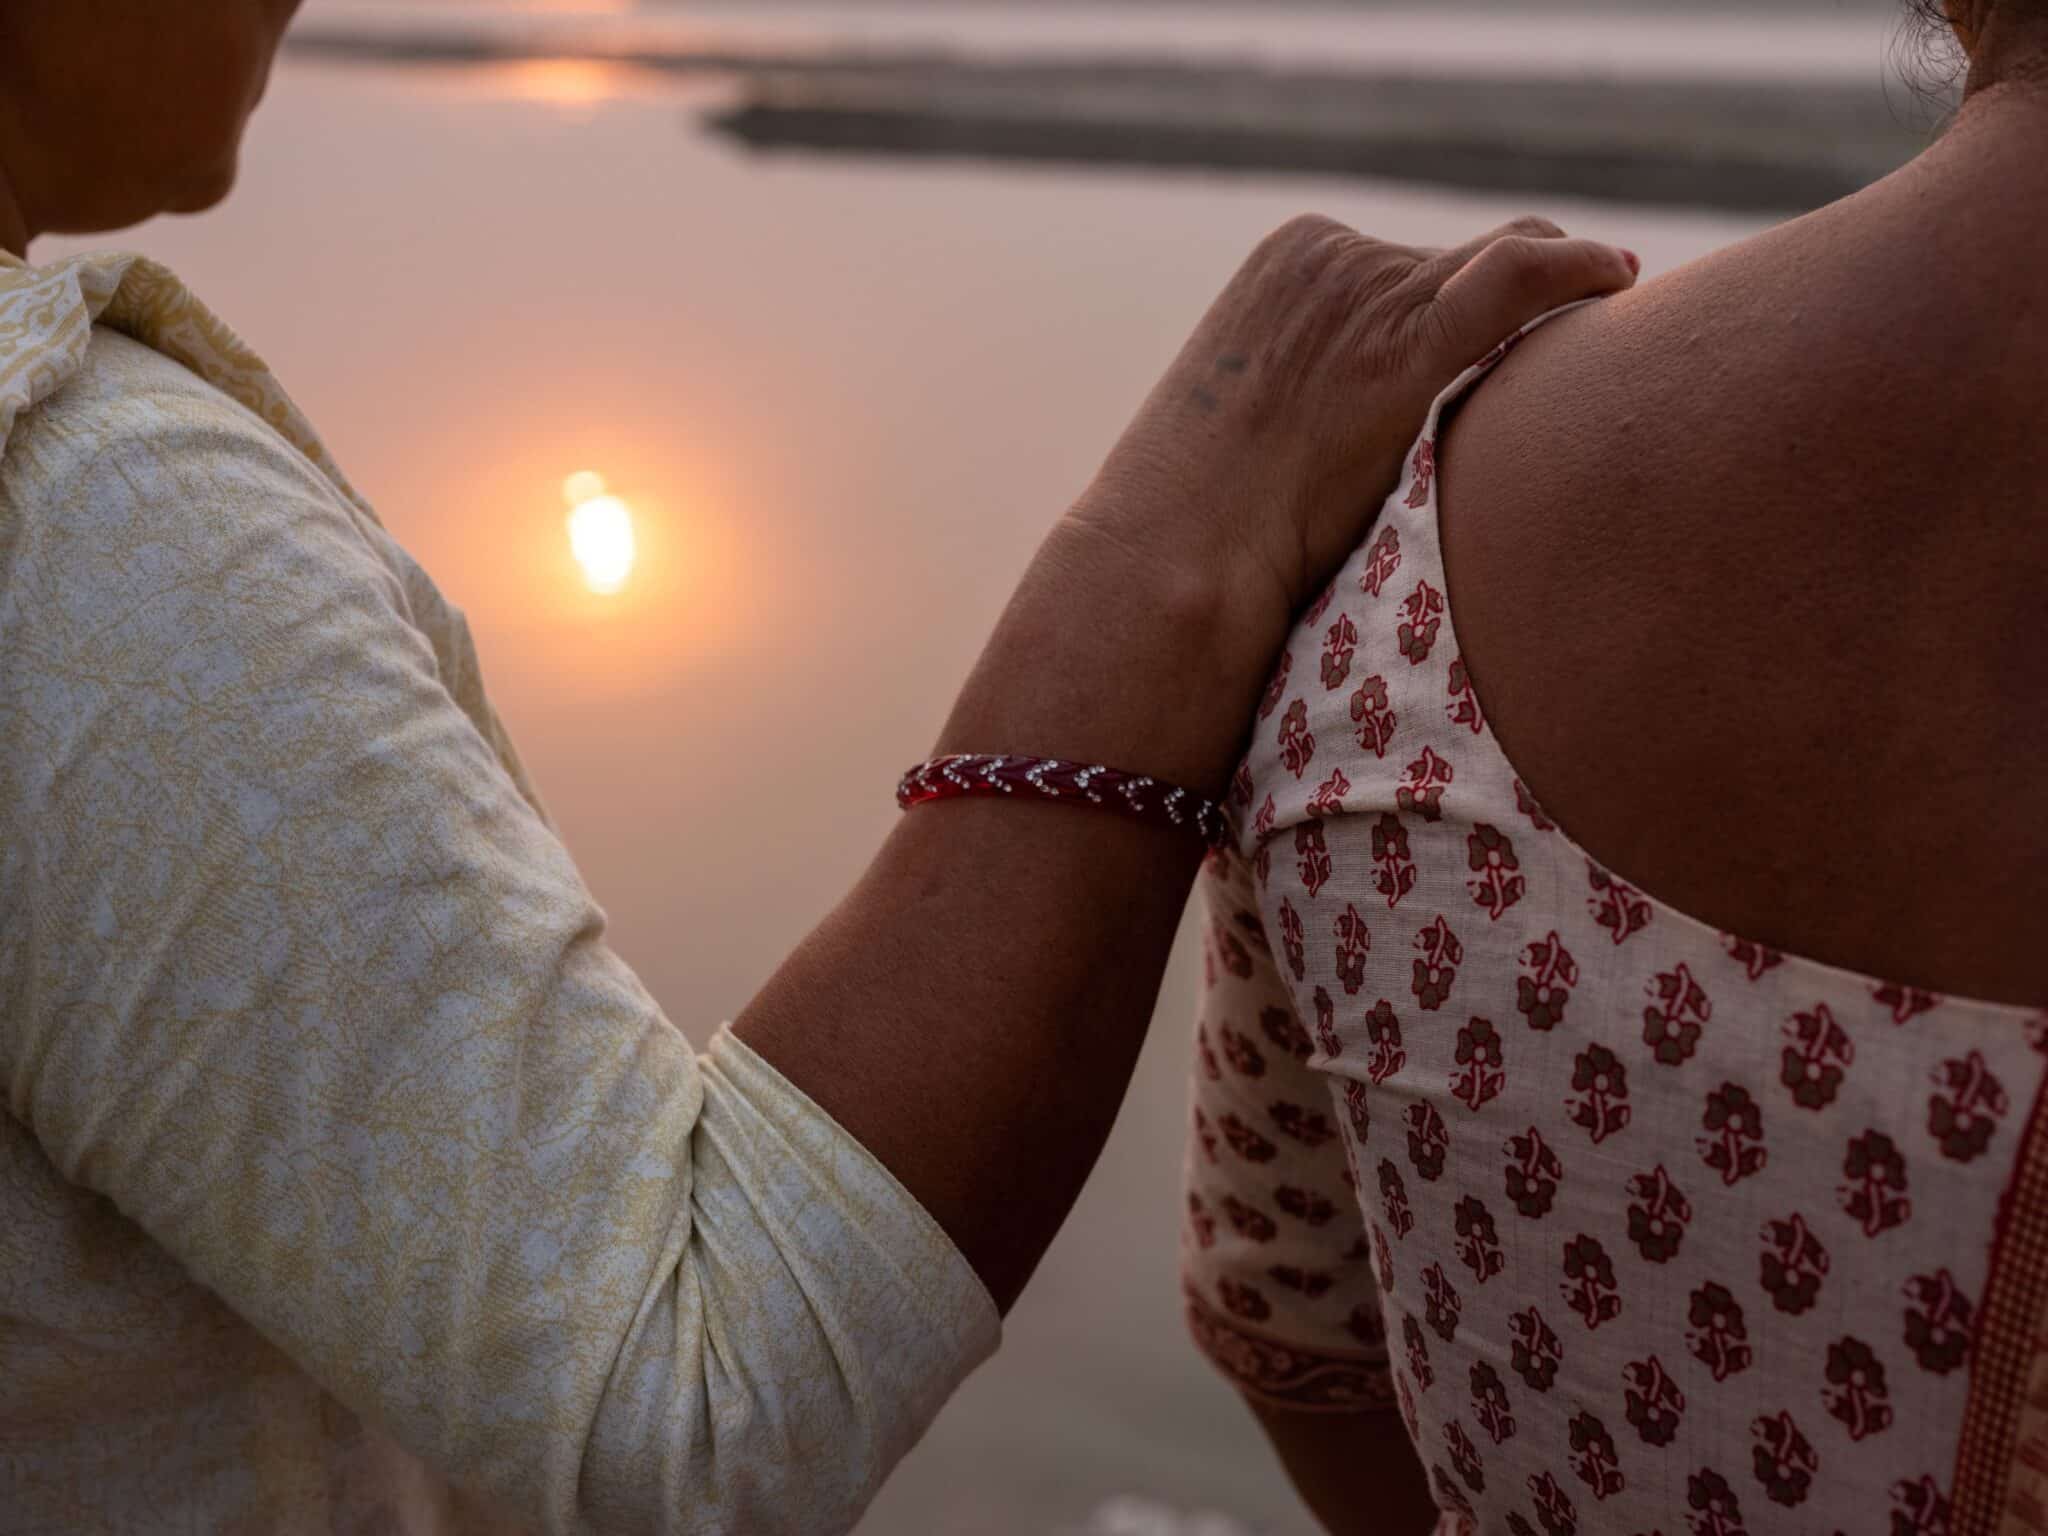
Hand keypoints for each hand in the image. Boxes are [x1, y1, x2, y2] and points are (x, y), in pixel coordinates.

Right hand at [1069, 214, 1637, 638]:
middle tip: (1579, 353)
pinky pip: (1520, 279)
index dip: (1475, 301)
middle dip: (1523, 306)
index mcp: (1291, 257)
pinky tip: (1623, 285)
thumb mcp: (1251, 416)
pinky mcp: (1405, 349)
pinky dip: (1582, 271)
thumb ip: (1320, 382)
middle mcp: (1335, 256)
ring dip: (1563, 306)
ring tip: (1610, 348)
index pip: (1417, 258)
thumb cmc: (1205, 522)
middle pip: (1470, 260)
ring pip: (1514, 265)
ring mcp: (1371, 295)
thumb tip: (1382, 413)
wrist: (1177, 555)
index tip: (1519, 343)